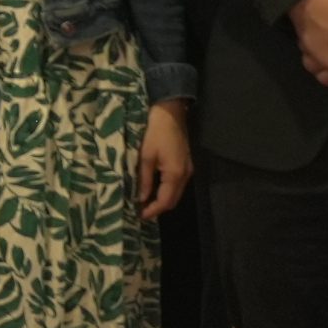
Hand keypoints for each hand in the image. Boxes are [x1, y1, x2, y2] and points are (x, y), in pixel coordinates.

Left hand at [137, 98, 191, 217]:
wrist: (170, 112)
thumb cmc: (154, 132)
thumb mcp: (145, 155)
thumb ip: (144, 179)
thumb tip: (141, 198)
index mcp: (176, 174)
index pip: (166, 201)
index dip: (153, 210)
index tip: (139, 216)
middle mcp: (185, 175)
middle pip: (173, 199)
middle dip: (158, 208)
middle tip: (141, 211)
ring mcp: (187, 169)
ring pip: (176, 192)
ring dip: (162, 199)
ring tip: (144, 202)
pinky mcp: (185, 163)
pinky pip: (177, 183)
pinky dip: (166, 189)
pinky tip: (154, 189)